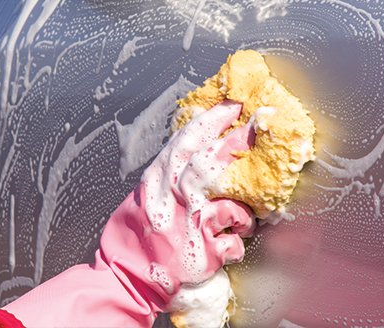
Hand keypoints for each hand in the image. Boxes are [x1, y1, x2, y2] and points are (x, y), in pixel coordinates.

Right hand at [2, 101, 255, 326]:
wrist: (123, 277)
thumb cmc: (130, 237)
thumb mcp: (143, 194)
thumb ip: (166, 174)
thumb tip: (191, 152)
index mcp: (158, 180)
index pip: (187, 142)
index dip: (212, 121)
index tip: (232, 106)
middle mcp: (175, 199)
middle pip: (212, 163)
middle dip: (238, 142)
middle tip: (259, 127)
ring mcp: (190, 226)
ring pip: (231, 206)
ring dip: (243, 212)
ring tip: (244, 219)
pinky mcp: (203, 254)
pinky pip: (233, 243)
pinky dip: (236, 243)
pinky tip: (230, 245)